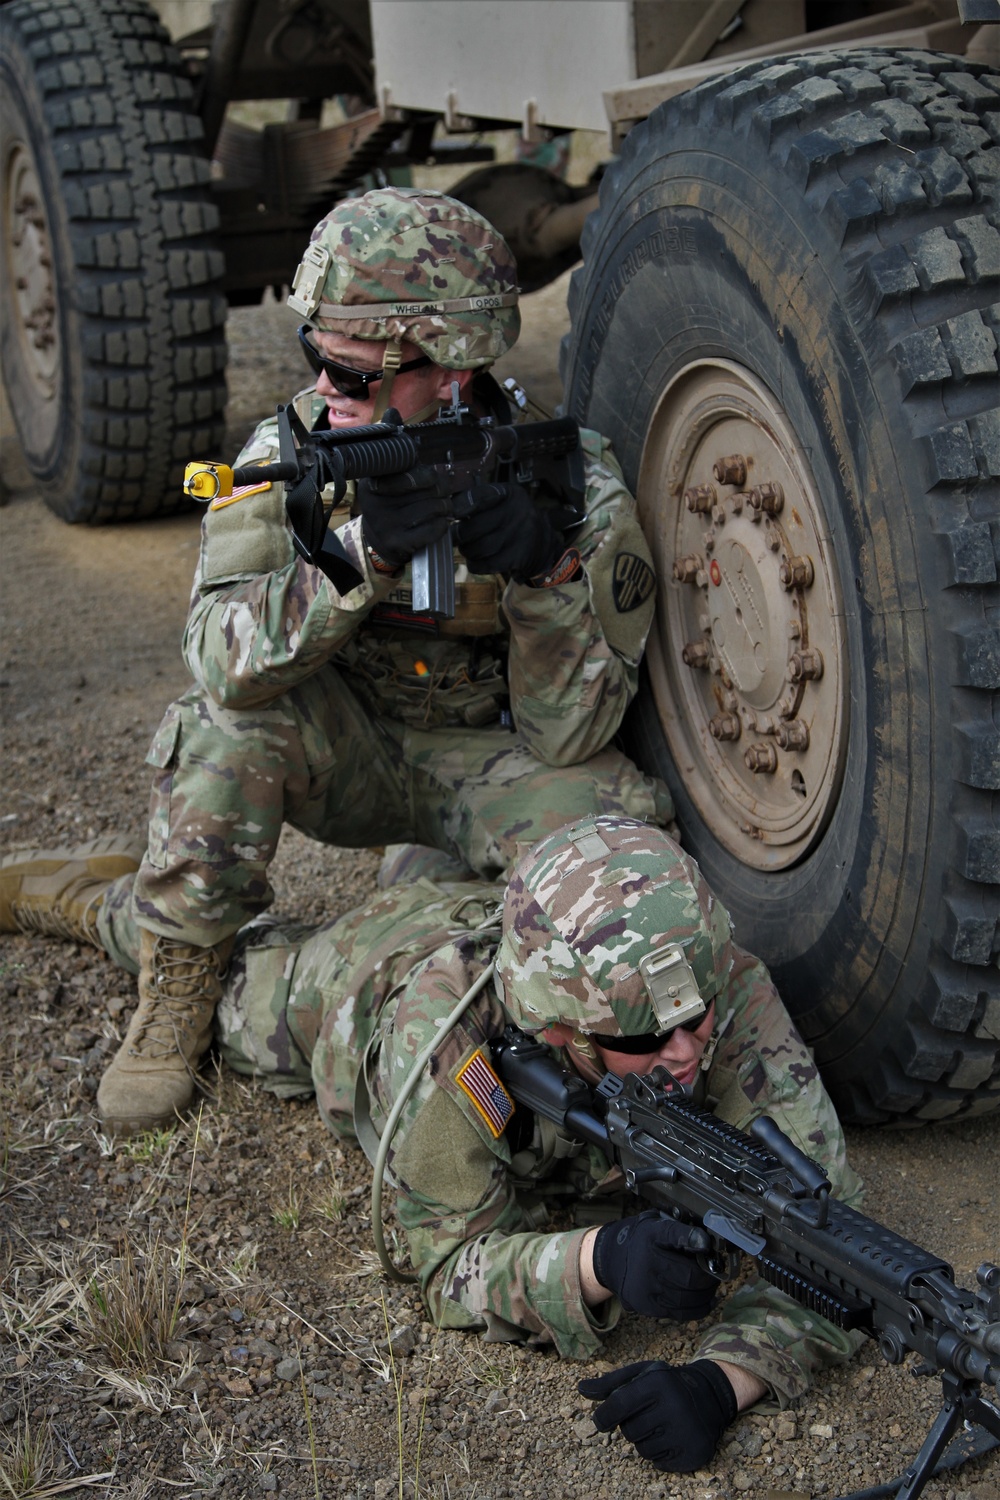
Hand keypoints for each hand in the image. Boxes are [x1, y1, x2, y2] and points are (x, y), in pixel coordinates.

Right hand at [356, 468, 450, 566]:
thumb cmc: (391, 505)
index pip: (411, 474)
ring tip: (443, 507)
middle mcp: (376, 505)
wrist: (376, 540)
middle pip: (427, 488)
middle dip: (441, 490)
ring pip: (433, 506)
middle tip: (442, 494)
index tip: (432, 479)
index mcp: (372, 485)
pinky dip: (442, 523)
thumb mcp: (389, 483)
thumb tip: (436, 477)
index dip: (429, 475)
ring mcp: (386, 526)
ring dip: (445, 506)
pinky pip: (433, 528)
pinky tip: (439, 522)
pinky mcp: (398, 543)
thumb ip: (409, 472)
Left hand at [453, 480, 563, 580]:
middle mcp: (517, 512)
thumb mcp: (503, 503)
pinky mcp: (519, 557)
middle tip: (456, 538)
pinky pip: (487, 564)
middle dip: (459, 535)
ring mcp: (519, 535)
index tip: (452, 513)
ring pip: (479, 548)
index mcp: (510, 494)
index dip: (461, 505)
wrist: (543, 545)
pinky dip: (475, 565)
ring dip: (467, 551)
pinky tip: (476, 561)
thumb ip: (479, 502)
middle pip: (474, 527)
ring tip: (467, 549)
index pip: (480, 495)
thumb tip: (448, 510)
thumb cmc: (513, 521)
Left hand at [578, 1359, 737, 1472]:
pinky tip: (671, 1438)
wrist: (710, 1396)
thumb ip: (611, 1383)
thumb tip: (581, 1389)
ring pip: (643, 1450)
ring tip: (660, 1425)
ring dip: (645, 1441)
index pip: (618, 1405)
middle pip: (629, 1432)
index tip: (601, 1421)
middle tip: (645, 1416)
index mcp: (658, 1383)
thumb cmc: (667, 1385)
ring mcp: (685, 1432)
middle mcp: (674, 1406)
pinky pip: (659, 1463)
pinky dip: (660, 1454)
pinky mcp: (693, 1452)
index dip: (603, 1416)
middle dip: (630, 1426)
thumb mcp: (641, 1375)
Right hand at [591, 1209, 717, 1319]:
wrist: (612, 1259)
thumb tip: (710, 1242)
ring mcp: (647, 1287)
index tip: (707, 1244)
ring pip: (688, 1298)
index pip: (674, 1234)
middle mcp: (648, 1261)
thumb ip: (681, 1230)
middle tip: (716, 1273)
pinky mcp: (647, 1306)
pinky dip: (699, 1308)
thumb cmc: (643, 1240)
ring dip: (706, 1294)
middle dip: (709, 1277)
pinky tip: (705, 1300)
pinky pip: (681, 1313)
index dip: (693, 1239)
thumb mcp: (657, 1224)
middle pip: (690, 1276)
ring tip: (709, 1287)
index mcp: (652, 1234)